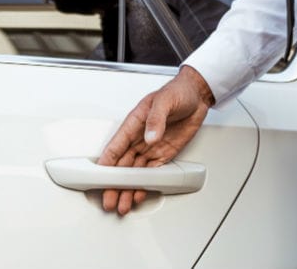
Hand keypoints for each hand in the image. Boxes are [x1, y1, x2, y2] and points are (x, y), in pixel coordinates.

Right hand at [97, 65, 214, 214]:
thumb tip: (150, 137)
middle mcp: (140, 138)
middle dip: (114, 184)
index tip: (99, 178)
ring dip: (128, 188)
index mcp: (134, 123)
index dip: (106, 163)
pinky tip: (139, 194)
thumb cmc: (178, 92)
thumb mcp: (165, 101)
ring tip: (122, 204)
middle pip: (122, 165)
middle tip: (109, 200)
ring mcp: (151, 147)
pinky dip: (144, 185)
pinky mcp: (164, 154)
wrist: (198, 96)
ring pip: (135, 172)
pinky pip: (151, 172)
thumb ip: (156, 120)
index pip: (116, 146)